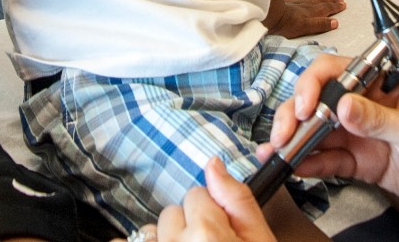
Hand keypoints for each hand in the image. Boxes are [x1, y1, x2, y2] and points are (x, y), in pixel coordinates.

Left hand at [156, 160, 276, 241]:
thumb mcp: (259, 238)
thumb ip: (237, 198)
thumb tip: (214, 164)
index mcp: (207, 233)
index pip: (197, 195)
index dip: (213, 214)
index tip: (224, 234)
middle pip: (174, 212)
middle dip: (190, 227)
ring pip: (154, 231)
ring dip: (171, 240)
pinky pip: (139, 241)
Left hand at [266, 0, 345, 37]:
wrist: (267, 15)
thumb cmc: (284, 24)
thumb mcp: (305, 27)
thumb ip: (319, 25)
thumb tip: (335, 23)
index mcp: (310, 12)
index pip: (326, 8)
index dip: (335, 7)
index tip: (343, 4)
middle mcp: (304, 6)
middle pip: (320, 2)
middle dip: (331, 1)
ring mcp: (294, 3)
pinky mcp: (285, 2)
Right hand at [268, 53, 398, 202]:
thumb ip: (381, 119)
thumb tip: (344, 105)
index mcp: (380, 86)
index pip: (336, 73)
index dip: (313, 87)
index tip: (305, 108)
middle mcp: (366, 107)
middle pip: (318, 103)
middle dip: (294, 116)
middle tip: (284, 135)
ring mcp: (363, 135)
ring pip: (319, 134)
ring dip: (296, 142)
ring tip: (278, 154)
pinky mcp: (364, 162)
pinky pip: (332, 162)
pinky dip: (312, 165)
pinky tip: (298, 169)